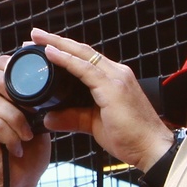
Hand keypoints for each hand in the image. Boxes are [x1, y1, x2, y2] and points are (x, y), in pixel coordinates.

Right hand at [0, 56, 52, 186]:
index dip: (12, 67)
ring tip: (27, 136)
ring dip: (18, 119)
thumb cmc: (29, 156)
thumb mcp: (38, 123)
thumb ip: (38, 103)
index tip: (34, 80)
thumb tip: (50, 84)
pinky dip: (12, 136)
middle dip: (11, 85)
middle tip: (30, 105)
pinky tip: (17, 149)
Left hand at [23, 29, 174, 170]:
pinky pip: (85, 69)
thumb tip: (48, 118)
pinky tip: (50, 53)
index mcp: (113, 79)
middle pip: (82, 51)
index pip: (85, 59)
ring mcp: (116, 78)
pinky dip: (65, 59)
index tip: (41, 47)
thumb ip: (72, 118)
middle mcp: (116, 73)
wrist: (152, 150)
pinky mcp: (113, 88)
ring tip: (35, 39)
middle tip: (33, 36)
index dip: (64, 51)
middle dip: (56, 41)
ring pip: (82, 54)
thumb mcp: (94, 125)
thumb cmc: (130, 138)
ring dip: (57, 45)